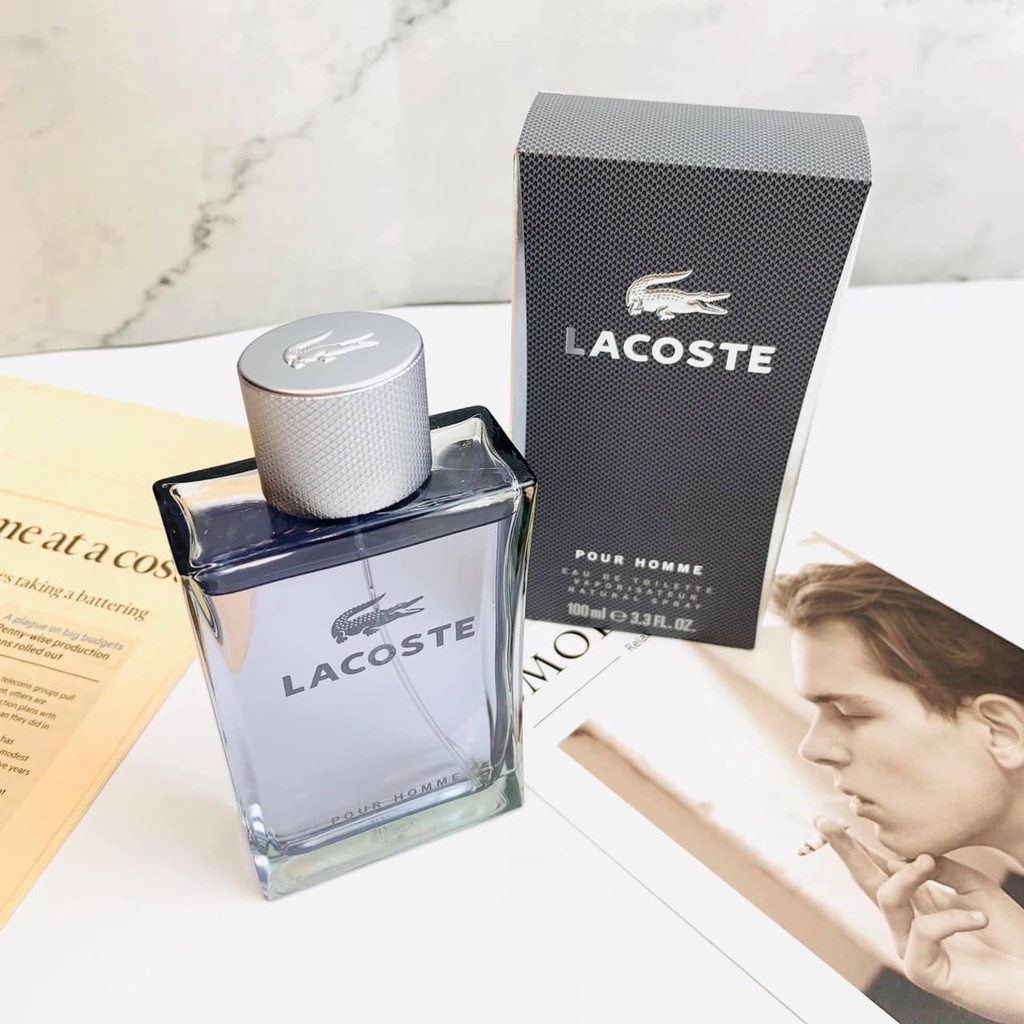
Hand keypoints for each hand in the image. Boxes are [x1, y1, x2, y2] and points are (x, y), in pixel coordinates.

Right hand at [817, 818, 1023, 1022]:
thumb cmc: (1014, 937)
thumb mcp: (975, 888)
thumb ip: (941, 869)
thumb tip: (910, 853)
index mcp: (918, 903)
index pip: (879, 869)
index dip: (856, 845)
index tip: (830, 819)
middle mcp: (908, 924)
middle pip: (867, 882)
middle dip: (846, 850)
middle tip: (825, 822)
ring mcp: (913, 948)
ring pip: (889, 900)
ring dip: (907, 876)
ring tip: (929, 862)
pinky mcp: (924, 971)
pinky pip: (923, 932)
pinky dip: (952, 919)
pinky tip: (980, 919)